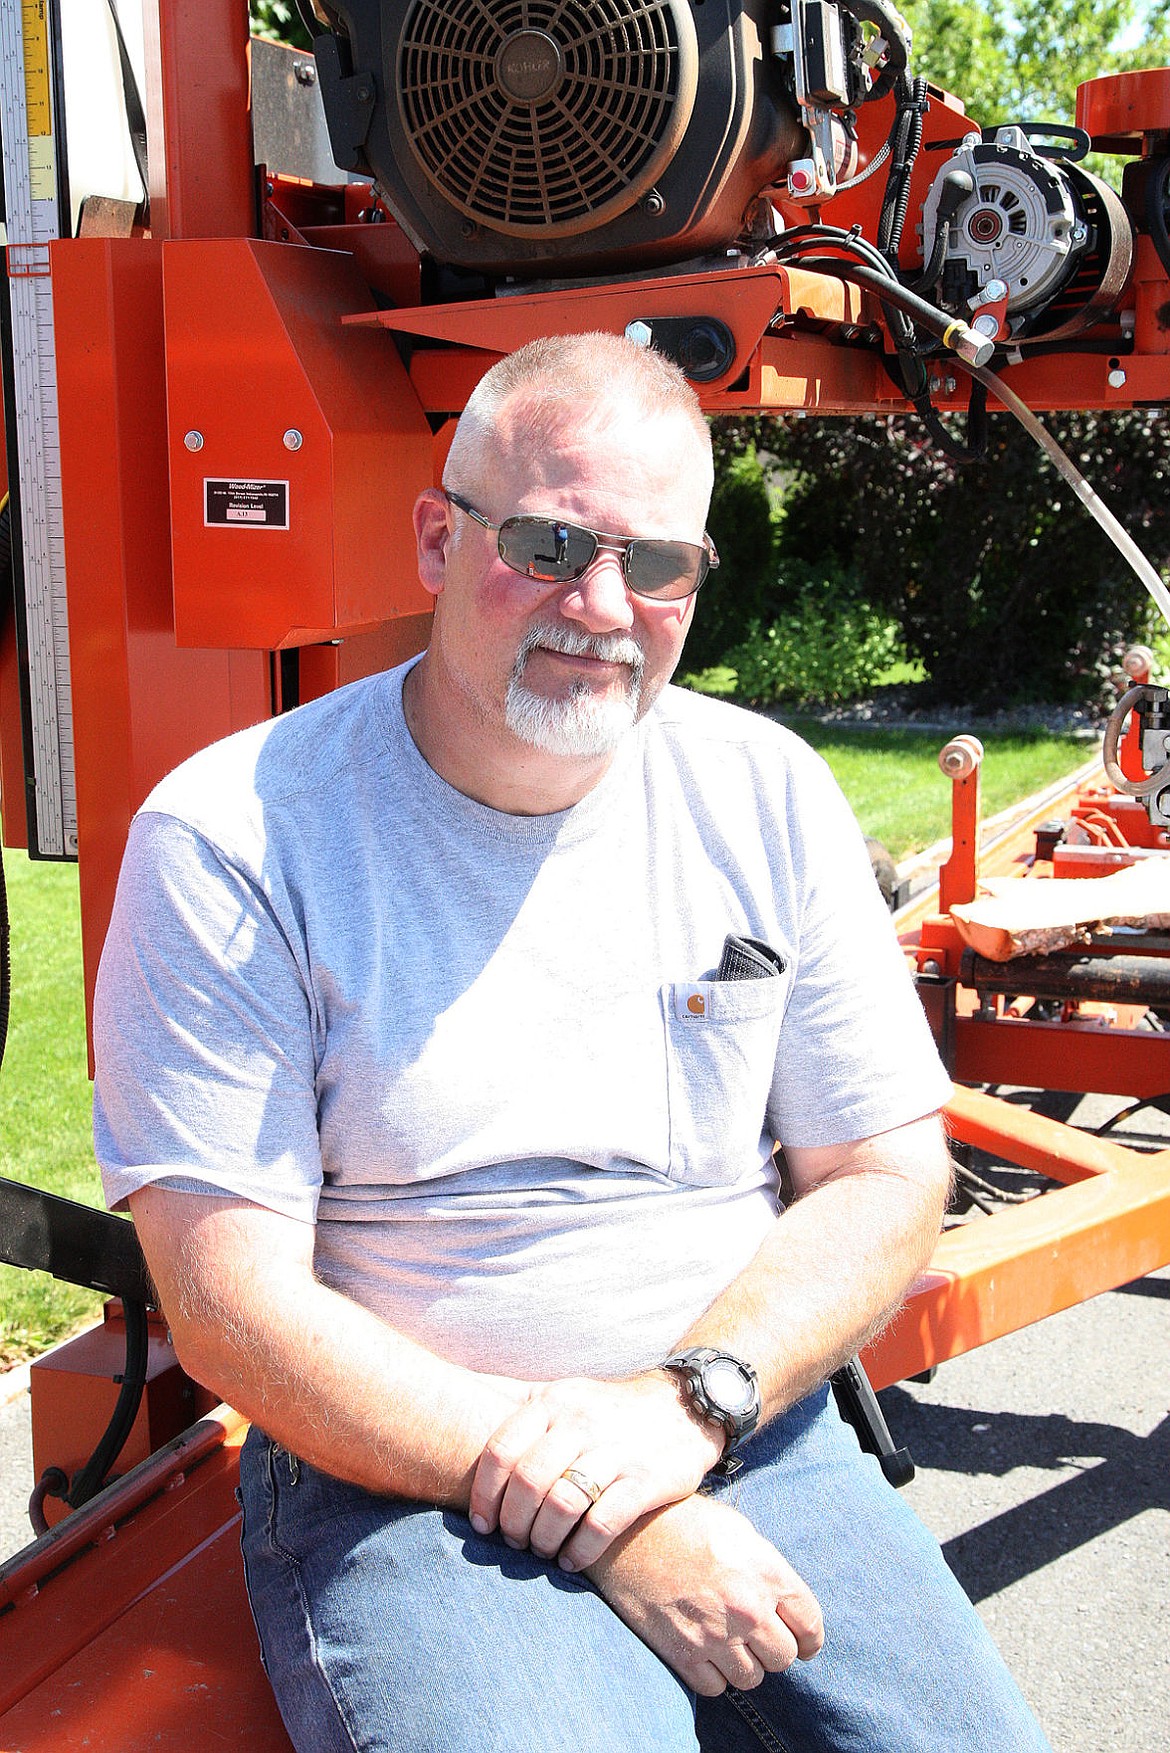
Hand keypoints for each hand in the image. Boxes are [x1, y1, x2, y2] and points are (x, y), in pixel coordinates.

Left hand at [468, 1373, 724, 1569]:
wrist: (683, 1406)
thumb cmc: (605, 1410)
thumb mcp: (559, 1392)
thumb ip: (509, 1398)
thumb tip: (451, 1397)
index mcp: (553, 1402)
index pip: (501, 1450)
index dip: (483, 1494)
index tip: (482, 1524)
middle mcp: (581, 1422)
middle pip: (528, 1481)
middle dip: (513, 1523)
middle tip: (513, 1542)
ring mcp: (616, 1450)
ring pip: (563, 1504)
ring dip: (543, 1539)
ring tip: (541, 1551)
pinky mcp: (647, 1480)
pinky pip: (603, 1523)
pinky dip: (581, 1550)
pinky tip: (572, 1561)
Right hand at [587, 1494, 823, 1695]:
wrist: (626, 1532)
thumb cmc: (683, 1522)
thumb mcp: (737, 1530)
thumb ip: (766, 1569)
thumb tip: (782, 1601)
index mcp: (767, 1573)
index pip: (810, 1625)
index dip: (809, 1637)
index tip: (802, 1641)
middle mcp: (748, 1609)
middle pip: (785, 1657)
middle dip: (774, 1648)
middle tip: (757, 1636)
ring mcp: (716, 1636)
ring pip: (753, 1678)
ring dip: (744, 1664)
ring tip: (728, 1643)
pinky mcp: (684, 1655)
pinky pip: (716, 1687)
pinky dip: (713, 1675)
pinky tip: (704, 1651)